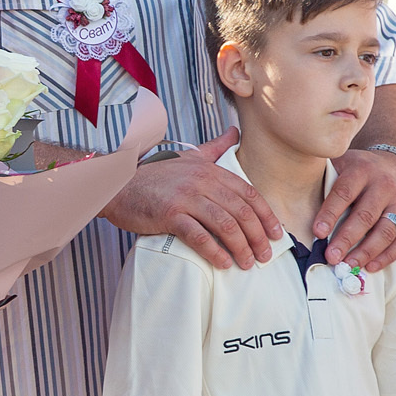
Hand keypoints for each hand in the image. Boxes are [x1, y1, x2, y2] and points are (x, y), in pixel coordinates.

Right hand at [103, 130, 279, 269]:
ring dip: (240, 246)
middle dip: (258, 236)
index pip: (248, 194)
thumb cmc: (154, 176)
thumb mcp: (188, 157)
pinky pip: (199, 235)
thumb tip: (235, 132)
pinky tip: (223, 262)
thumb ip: (214, 147)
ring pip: (225, 223)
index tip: (276, 234)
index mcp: (210, 170)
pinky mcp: (170, 214)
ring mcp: (186, 197)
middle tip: (265, 256)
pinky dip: (214, 250)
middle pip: (241, 211)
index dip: (266, 216)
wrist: (118, 184)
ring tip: (247, 263)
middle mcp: (202, 181)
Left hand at [315, 147, 395, 269]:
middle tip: (331, 257)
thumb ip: (325, 177)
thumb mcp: (344, 163)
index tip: (317, 232)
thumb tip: (294, 196)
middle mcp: (385, 184)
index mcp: (362, 170)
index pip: (345, 193)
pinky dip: (387, 256)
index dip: (330, 213)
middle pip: (365, 216)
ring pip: (385, 231)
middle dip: (347, 239)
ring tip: (349, 264)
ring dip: (366, 251)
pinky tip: (371, 266)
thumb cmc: (361, 169)